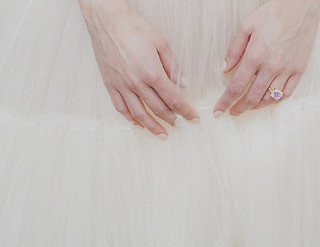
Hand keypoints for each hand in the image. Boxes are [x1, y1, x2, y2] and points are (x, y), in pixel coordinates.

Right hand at [79, 0, 198, 136]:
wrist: (107, 21)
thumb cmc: (134, 28)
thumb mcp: (160, 43)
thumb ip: (172, 66)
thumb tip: (183, 83)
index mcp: (152, 73)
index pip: (173, 99)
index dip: (185, 111)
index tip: (193, 118)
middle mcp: (137, 83)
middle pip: (158, 109)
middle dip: (172, 120)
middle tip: (180, 126)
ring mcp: (122, 86)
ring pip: (139, 114)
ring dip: (152, 127)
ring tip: (162, 134)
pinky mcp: (111, 85)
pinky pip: (121, 108)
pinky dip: (130, 119)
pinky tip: (139, 124)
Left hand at [213, 0, 319, 116]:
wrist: (301, 5)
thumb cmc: (273, 13)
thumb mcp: (247, 26)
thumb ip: (234, 50)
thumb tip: (225, 69)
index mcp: (255, 56)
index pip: (236, 87)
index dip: (225, 102)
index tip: (219, 111)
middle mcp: (270, 67)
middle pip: (252, 98)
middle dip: (240, 108)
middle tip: (233, 112)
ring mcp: (286, 70)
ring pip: (269, 99)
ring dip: (256, 106)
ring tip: (249, 105)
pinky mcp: (299, 70)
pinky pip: (286, 94)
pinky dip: (275, 100)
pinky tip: (268, 98)